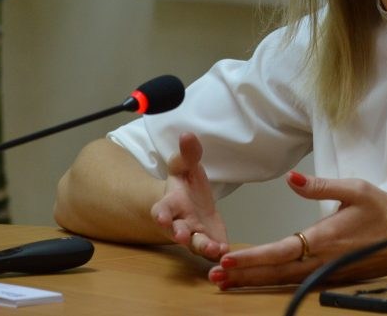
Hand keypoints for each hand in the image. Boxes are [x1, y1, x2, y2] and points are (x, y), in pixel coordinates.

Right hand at [150, 132, 228, 259]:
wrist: (191, 204)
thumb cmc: (185, 185)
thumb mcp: (187, 166)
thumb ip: (188, 154)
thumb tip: (187, 134)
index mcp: (171, 204)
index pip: (161, 210)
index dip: (161, 215)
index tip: (161, 217)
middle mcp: (179, 222)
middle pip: (176, 231)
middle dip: (179, 234)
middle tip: (182, 237)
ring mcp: (194, 234)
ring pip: (195, 244)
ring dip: (202, 247)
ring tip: (212, 248)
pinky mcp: (209, 241)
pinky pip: (212, 250)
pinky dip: (217, 252)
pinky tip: (226, 251)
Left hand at [207, 172, 386, 288]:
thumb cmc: (384, 211)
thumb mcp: (355, 188)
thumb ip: (321, 185)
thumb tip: (291, 178)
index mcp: (325, 238)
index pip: (282, 250)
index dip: (253, 257)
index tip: (228, 258)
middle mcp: (322, 261)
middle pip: (275, 273)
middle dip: (243, 275)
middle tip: (213, 277)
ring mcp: (326, 272)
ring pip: (283, 280)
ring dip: (253, 281)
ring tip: (225, 282)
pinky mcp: (330, 276)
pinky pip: (295, 281)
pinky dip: (272, 281)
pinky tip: (256, 280)